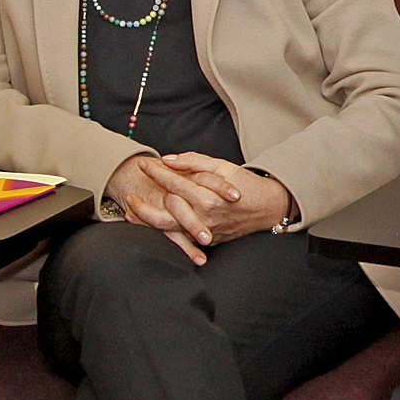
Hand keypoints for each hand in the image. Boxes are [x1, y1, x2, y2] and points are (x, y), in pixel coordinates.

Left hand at [104, 152, 245, 263]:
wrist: (269, 208)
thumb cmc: (248, 185)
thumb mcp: (223, 167)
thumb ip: (195, 162)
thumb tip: (169, 159)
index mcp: (207, 196)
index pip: (173, 182)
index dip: (155, 172)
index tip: (143, 164)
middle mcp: (203, 216)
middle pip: (163, 212)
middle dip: (144, 201)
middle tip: (130, 193)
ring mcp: (205, 231)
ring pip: (167, 229)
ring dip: (146, 221)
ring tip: (131, 212)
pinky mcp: (208, 240)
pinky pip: (180, 238)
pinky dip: (162, 232)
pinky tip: (148, 226)